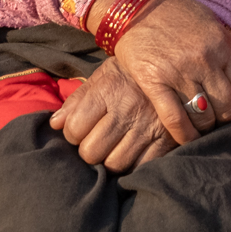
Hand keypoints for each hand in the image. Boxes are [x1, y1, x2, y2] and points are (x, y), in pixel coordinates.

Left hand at [48, 58, 174, 171]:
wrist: (175, 65)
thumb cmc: (132, 74)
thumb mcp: (104, 75)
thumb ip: (77, 99)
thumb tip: (55, 124)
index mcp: (108, 90)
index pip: (74, 129)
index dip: (73, 134)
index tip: (81, 130)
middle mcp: (127, 109)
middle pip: (92, 152)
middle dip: (89, 151)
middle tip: (97, 142)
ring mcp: (148, 126)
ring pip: (115, 164)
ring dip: (110, 160)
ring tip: (114, 148)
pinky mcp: (167, 139)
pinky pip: (141, 166)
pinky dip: (133, 165)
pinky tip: (132, 153)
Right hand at [81, 0, 230, 146]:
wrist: (138, 6)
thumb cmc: (179, 17)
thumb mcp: (213, 27)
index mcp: (222, 45)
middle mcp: (204, 60)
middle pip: (227, 106)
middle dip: (225, 116)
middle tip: (217, 115)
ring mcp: (179, 72)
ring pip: (205, 116)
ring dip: (206, 126)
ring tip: (202, 123)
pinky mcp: (154, 82)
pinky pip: (175, 119)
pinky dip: (185, 135)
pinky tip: (187, 138)